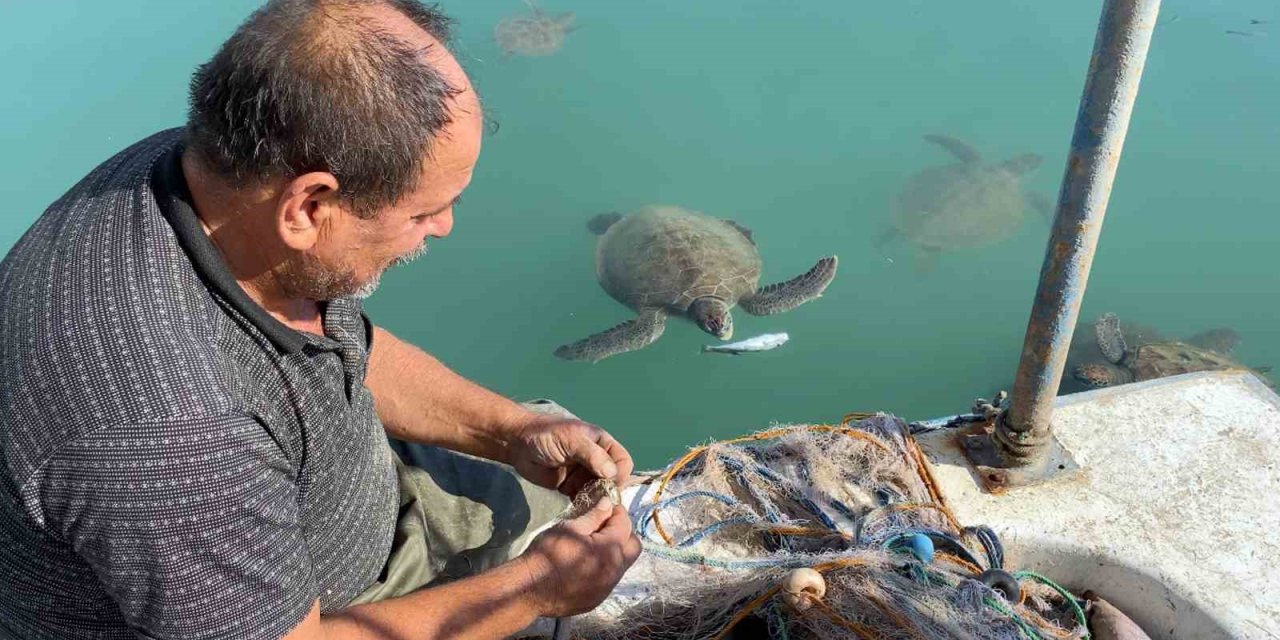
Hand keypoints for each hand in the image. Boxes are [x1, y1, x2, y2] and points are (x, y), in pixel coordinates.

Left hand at [510, 414, 633, 496]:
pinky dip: (583, 505)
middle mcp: (596, 459)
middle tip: (598, 502)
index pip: (622, 461)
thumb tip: (612, 473)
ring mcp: (583, 474)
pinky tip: (579, 510)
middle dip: (608, 491)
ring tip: (588, 507)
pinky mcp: (570, 486)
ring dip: (596, 500)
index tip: (610, 486)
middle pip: (613, 479)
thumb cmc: (545, 434)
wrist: (517, 444)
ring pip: (599, 491)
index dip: (620, 474)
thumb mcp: (571, 439)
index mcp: (601, 443)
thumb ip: (592, 455)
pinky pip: (583, 498)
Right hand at [517, 499, 642, 616]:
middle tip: (604, 526)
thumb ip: (593, 516)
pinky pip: (609, 580)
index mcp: (610, 550)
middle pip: (633, 547)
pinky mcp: (597, 599)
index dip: (617, 513)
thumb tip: (608, 503)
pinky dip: (603, 568)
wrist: (529, 589)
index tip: (606, 507)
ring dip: (614, 552)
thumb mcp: (570, 528)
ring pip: (622, 565)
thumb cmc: (548, 553)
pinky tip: (583, 565)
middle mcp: (615, 571)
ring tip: (592, 545)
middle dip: (624, 533)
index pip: (626, 525)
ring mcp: (607, 588)